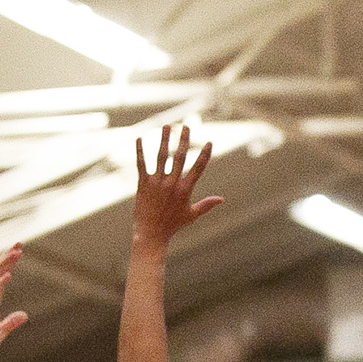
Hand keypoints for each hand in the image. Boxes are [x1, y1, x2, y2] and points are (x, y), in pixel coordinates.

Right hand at [0, 246, 29, 361]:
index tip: (18, 251)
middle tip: (19, 243)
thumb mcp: (1, 332)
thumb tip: (25, 315)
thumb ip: (11, 322)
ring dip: (4, 264)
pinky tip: (8, 276)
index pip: (1, 276)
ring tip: (16, 253)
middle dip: (7, 256)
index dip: (9, 263)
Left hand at [133, 124, 222, 245]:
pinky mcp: (143, 184)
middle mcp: (171, 184)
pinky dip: (140, 151)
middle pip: (180, 157)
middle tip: (186, 126)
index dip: (205, 155)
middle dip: (184, 140)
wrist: (151, 234)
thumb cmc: (172, 225)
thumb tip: (222, 199)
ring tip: (167, 126)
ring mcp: (156, 183)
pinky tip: (140, 138)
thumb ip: (206, 205)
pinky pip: (142, 164)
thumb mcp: (192, 215)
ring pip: (161, 157)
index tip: (210, 142)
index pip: (198, 168)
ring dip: (164, 140)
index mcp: (185, 190)